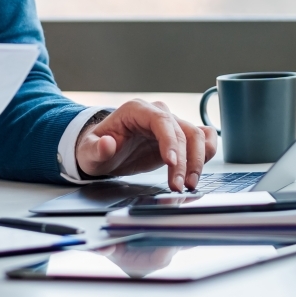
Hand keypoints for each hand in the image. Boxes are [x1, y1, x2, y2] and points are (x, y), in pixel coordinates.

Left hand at [74, 100, 217, 191]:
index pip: (161, 121)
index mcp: (136, 110)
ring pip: (197, 136)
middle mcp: (157, 114)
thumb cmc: (96, 148)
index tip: (171, 163)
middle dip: (185, 161)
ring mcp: (171, 125)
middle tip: (179, 186)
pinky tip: (199, 170)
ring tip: (189, 184)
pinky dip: (207, 152)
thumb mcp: (88, 152)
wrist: (103, 151)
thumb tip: (106, 144)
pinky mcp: (179, 138)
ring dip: (198, 161)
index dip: (170, 141)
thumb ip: (96, 148)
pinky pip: (202, 138)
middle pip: (183, 131)